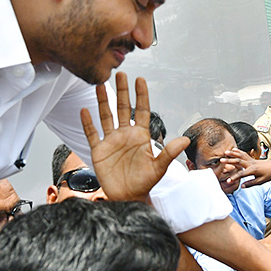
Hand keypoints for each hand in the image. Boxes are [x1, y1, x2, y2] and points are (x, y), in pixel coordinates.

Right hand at [80, 72, 188, 201]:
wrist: (128, 197)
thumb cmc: (145, 183)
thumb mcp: (159, 168)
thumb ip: (169, 153)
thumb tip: (186, 140)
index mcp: (140, 136)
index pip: (141, 110)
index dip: (140, 95)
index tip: (139, 79)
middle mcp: (125, 135)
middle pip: (122, 108)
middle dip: (121, 91)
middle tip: (119, 73)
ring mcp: (111, 141)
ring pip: (106, 116)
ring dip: (102, 101)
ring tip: (99, 85)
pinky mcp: (99, 151)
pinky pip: (92, 133)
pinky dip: (88, 122)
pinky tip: (84, 110)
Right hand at [220, 149, 270, 186]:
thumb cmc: (269, 175)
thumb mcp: (260, 182)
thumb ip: (250, 183)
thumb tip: (242, 186)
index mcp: (253, 171)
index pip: (241, 174)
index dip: (234, 178)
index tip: (228, 181)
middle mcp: (251, 164)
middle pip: (238, 161)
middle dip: (229, 161)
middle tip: (221, 160)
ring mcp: (251, 160)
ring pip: (240, 155)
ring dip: (232, 154)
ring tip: (225, 152)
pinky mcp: (252, 159)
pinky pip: (244, 154)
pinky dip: (238, 151)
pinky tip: (233, 149)